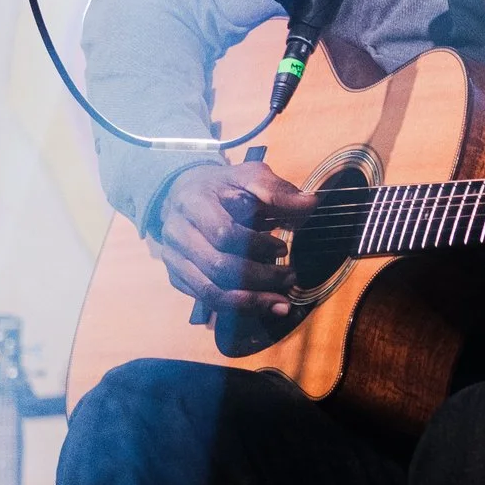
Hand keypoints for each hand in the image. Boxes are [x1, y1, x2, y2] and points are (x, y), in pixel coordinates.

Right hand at [153, 162, 315, 317]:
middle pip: (218, 267)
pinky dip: (238, 307)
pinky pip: (207, 300)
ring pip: (210, 292)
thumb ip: (278, 191)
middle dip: (260, 278)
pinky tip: (264, 305)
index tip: (283, 249)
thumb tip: (310, 202)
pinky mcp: (177, 277)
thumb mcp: (249, 177)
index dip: (257, 245)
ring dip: (251, 302)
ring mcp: (173, 259)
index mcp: (194, 203)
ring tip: (282, 303)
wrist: (184, 194)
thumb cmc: (223, 187)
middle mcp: (178, 233)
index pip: (224, 233)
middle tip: (290, 278)